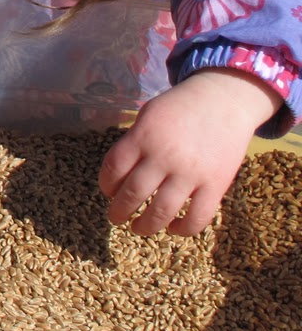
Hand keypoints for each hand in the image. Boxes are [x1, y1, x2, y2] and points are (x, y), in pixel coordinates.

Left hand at [98, 69, 279, 234]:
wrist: (223, 101)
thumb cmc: (180, 108)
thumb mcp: (148, 116)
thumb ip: (134, 143)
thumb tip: (120, 174)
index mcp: (142, 137)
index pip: (113, 168)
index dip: (107, 184)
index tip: (108, 191)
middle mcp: (163, 157)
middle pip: (132, 193)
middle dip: (119, 210)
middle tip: (115, 217)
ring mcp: (191, 173)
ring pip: (161, 211)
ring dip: (145, 225)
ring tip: (138, 228)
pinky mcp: (216, 185)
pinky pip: (197, 217)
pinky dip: (182, 229)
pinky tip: (173, 228)